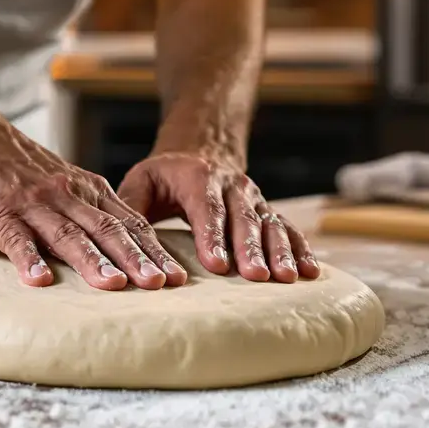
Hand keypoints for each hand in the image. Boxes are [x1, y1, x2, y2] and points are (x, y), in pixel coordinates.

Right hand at [0, 113, 188, 290]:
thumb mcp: (61, 182)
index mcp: (85, 190)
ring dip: (94, 261)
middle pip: (108, 229)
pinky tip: (40, 280)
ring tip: (115, 285)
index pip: (130, 222)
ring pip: (69, 234)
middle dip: (137, 258)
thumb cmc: (12, 167)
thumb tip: (119, 248)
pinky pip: (17, 239)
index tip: (179, 277)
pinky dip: (29, 259)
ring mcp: (33, 205)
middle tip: (162, 285)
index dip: (155, 250)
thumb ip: (86, 210)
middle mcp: (66, 196)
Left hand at [117, 150, 319, 282]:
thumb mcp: (143, 180)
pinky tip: (311, 271)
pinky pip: (288, 229)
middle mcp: (232, 186)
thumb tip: (117, 239)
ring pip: (271, 224)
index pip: (206, 210)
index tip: (216, 264)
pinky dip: (301, 248)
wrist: (202, 150)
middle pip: (243, 220)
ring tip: (288, 277)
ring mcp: (254, 198)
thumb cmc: (166, 175)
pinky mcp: (267, 211)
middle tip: (256, 277)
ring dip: (280, 251)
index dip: (212, 237)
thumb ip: (132, 207)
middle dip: (251, 249)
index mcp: (198, 178)